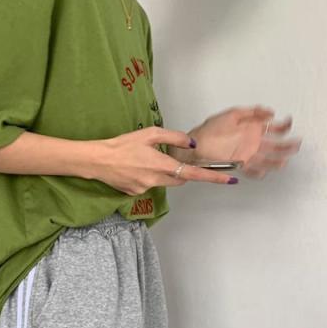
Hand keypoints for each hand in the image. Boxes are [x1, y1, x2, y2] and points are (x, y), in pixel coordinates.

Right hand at [93, 126, 237, 195]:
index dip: (213, 176)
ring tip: (142, 160)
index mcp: (161, 164)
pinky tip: (133, 168)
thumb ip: (174, 138)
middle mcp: (156, 180)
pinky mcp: (135, 193)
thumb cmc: (122, 144)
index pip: (193, 173)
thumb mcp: (149, 134)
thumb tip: (191, 145)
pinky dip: (146, 177)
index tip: (229, 179)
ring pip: (164, 182)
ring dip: (162, 172)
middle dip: (181, 171)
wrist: (98, 160)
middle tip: (169, 158)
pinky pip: (149, 185)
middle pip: (180, 179)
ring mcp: (145, 189)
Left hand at [181, 106, 302, 179]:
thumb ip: (252, 112)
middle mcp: (251, 142)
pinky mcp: (239, 164)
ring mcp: (246, 154)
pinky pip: (252, 169)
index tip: (290, 123)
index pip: (273, 127)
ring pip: (267, 158)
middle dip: (286, 145)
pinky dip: (258, 172)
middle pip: (274, 145)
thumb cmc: (210, 129)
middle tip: (296, 144)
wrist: (194, 146)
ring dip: (277, 160)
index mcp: (251, 129)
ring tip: (285, 160)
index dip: (283, 125)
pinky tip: (265, 172)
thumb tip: (270, 112)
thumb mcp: (232, 114)